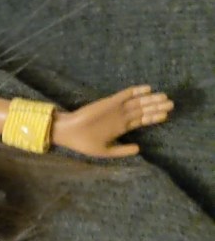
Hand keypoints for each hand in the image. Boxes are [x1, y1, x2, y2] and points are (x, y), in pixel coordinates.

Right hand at [53, 85, 172, 156]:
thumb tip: (140, 149)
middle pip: (143, 110)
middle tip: (171, 103)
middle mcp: (120, 117)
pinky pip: (124, 95)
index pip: (141, 120)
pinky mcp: (108, 103)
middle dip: (157, 106)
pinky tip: (147, 89)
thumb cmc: (84, 143)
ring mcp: (115, 109)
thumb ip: (122, 150)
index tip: (166, 115)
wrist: (68, 132)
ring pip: (137, 102)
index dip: (154, 117)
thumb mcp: (105, 151)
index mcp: (120, 128)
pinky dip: (135, 91)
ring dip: (150, 99)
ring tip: (164, 96)